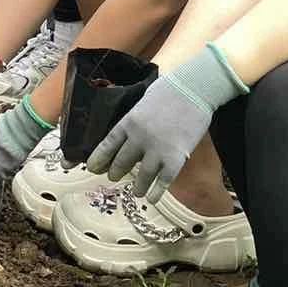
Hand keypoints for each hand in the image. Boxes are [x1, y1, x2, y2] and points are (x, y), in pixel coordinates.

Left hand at [86, 45, 245, 201]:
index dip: (98, 159)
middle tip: (113, 177)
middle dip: (115, 173)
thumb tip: (128, 131)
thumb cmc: (170, 89)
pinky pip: (163, 181)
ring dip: (137, 186)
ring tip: (135, 191)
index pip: (107, 145)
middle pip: (121, 163)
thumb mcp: (143, 100)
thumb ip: (134, 119)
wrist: (195, 87)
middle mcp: (138, 138)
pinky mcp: (175, 158)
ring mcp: (157, 150)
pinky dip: (156, 192)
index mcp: (129, 122)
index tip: (92, 168)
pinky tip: (152, 198)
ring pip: (141, 176)